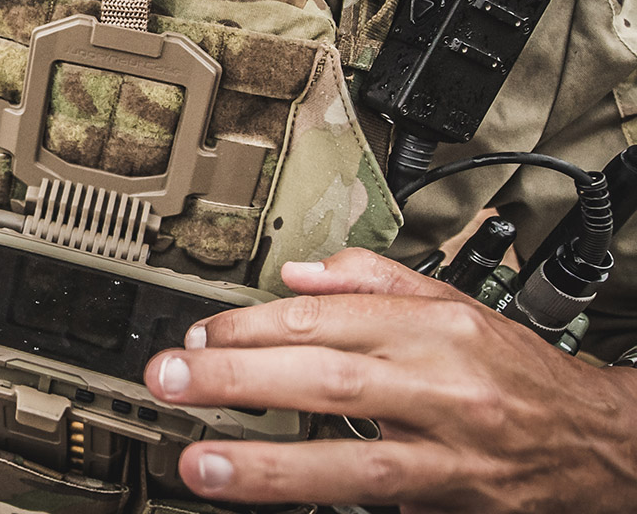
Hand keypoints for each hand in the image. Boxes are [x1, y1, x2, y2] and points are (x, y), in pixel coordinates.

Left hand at [144, 248, 636, 512]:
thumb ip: (371, 279)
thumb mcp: (451, 300)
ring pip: (352, 461)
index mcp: (431, 326)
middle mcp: (438, 386)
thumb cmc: (514, 368)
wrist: (600, 442)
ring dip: (268, 464)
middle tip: (170, 380)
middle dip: (238, 379)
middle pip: (325, 379)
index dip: (251, 325)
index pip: (323, 318)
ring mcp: (448, 455)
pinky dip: (329, 505)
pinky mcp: (452, 505)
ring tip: (201, 465)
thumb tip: (296, 274)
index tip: (199, 334)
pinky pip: (384, 505)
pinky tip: (276, 503)